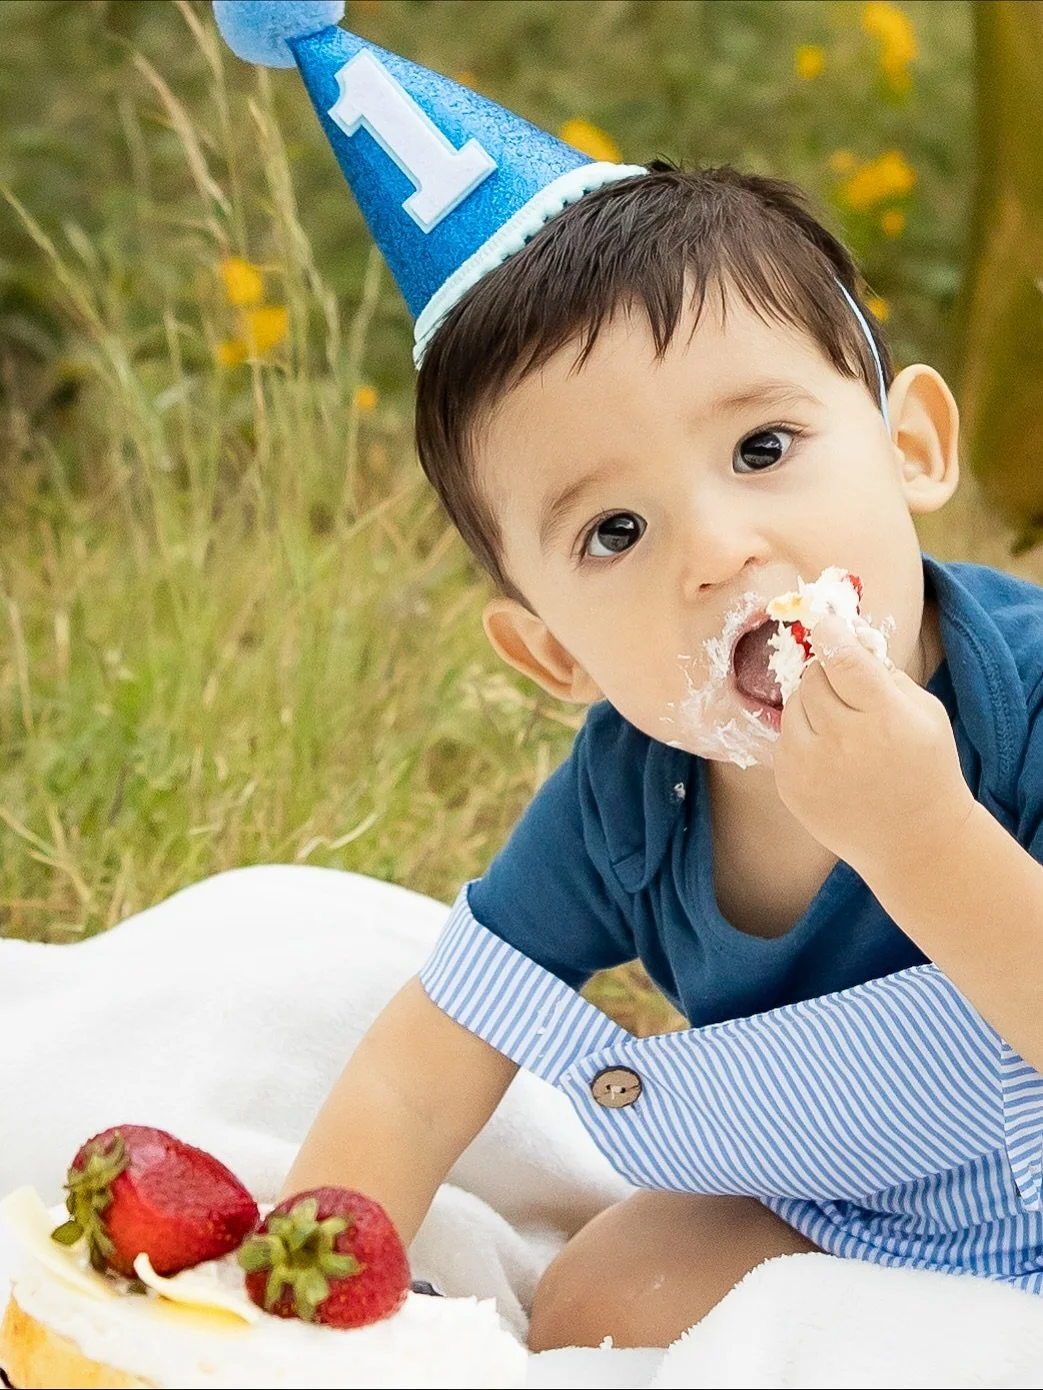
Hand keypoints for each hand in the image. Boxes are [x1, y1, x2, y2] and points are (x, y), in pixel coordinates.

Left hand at [772, 614, 975, 884]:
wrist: (913, 840)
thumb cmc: (925, 767)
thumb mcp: (925, 713)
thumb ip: (885, 674)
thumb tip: (846, 637)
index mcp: (884, 717)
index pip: (843, 660)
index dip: (829, 633)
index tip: (822, 620)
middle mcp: (842, 741)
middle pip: (812, 679)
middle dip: (825, 673)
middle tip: (844, 685)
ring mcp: (809, 766)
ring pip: (793, 705)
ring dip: (812, 705)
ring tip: (841, 726)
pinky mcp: (788, 785)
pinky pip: (784, 738)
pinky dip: (802, 736)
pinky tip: (831, 755)